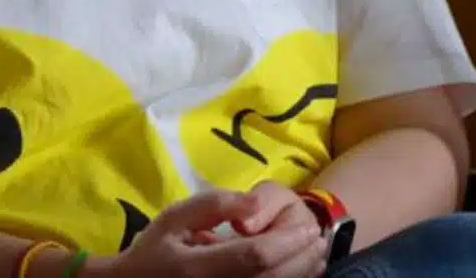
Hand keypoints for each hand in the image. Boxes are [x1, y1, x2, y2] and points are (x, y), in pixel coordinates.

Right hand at [86, 188, 317, 277]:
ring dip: (300, 275)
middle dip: (301, 260)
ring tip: (317, 255)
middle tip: (320, 240)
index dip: (286, 243)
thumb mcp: (175, 217)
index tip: (307, 228)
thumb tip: (252, 204)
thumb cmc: (155, 249)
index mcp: (200, 267)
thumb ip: (213, 206)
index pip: (254, 257)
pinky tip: (298, 272)